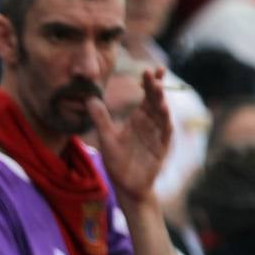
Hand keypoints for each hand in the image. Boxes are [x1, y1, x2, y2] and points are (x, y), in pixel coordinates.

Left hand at [87, 68, 171, 206]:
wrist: (127, 186)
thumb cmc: (118, 162)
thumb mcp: (106, 138)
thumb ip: (101, 119)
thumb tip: (89, 98)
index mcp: (139, 118)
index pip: (146, 96)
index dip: (148, 82)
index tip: (147, 69)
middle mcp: (151, 124)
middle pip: (156, 101)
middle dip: (156, 87)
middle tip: (154, 72)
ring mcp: (158, 135)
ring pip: (162, 114)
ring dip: (161, 101)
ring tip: (158, 88)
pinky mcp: (161, 148)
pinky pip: (165, 133)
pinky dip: (164, 122)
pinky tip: (163, 111)